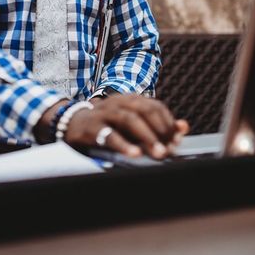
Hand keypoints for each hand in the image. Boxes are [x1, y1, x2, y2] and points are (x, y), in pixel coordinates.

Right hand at [66, 94, 188, 159]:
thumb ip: (158, 125)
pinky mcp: (91, 127)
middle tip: (169, 150)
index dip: (168, 124)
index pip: (155, 107)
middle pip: (145, 110)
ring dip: (147, 137)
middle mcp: (118, 102)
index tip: (175, 141)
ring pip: (129, 119)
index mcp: (130, 99)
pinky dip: (123, 145)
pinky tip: (134, 154)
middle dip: (160, 130)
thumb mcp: (132, 123)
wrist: (72, 124)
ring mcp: (104, 113)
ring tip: (158, 153)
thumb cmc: (107, 125)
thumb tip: (183, 127)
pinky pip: (109, 135)